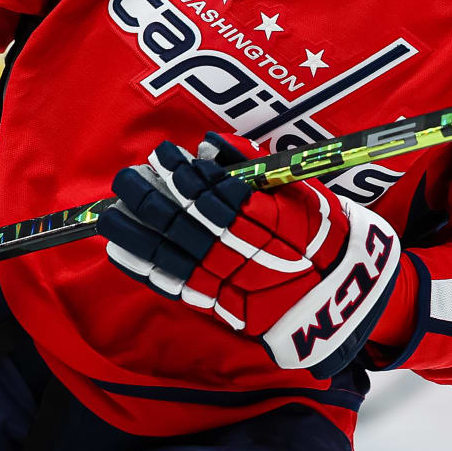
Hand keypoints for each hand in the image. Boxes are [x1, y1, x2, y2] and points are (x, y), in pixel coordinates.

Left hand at [100, 133, 400, 377]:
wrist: (342, 295)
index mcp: (272, 221)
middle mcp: (248, 253)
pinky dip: (145, 269)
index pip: (218, 195)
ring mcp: (233, 283)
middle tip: (127, 176)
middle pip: (189, 224)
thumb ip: (253, 167)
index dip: (186, 175)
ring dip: (138, 234)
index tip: (164, 154)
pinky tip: (119, 252)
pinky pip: (177, 287)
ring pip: (175, 255)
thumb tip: (209, 145)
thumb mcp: (303, 191)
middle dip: (153, 198)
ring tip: (109, 213)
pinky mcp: (222, 305)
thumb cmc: (326, 235)